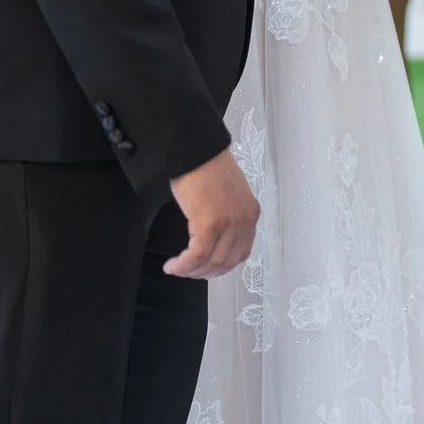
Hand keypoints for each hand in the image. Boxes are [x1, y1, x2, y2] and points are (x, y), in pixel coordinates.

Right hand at [166, 148, 259, 278]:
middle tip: (187, 273)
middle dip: (204, 272)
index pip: (241, 252)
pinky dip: (183, 265)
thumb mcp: (227, 195)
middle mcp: (244, 220)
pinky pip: (196, 255)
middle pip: (226, 261)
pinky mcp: (210, 223)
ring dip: (191, 271)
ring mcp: (229, 222)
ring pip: (211, 261)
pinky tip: (172, 265)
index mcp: (250, 213)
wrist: (195, 150)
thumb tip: (214, 240)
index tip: (206, 270)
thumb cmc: (206, 168)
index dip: (222, 267)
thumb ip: (228, 216)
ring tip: (176, 269)